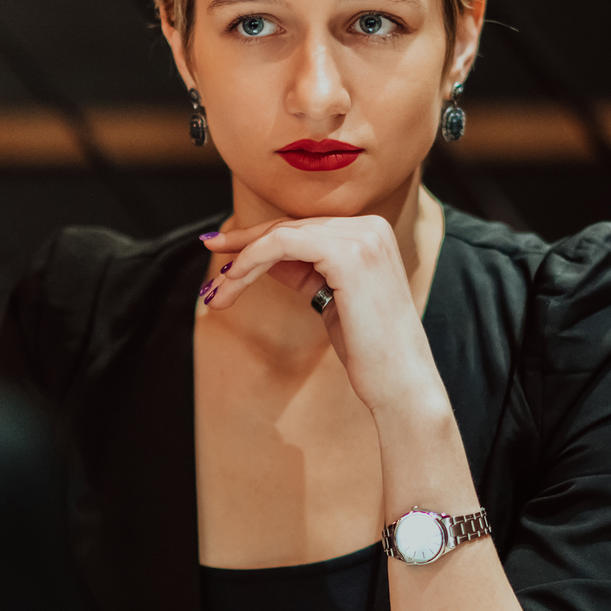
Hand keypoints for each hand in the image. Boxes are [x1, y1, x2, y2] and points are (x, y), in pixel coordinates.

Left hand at [201, 216, 439, 417]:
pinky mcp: (347, 254)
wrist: (400, 384)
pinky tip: (235, 282)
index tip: (225, 249)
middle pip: (290, 226)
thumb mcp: (329, 297)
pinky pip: (282, 245)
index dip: (260, 236)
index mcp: (372, 233)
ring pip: (281, 235)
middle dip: (244, 243)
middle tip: (210, 251)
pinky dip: (252, 262)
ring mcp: (361, 237)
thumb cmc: (368, 349)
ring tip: (219, 292)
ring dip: (242, 262)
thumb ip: (301, 269)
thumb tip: (259, 254)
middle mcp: (370, 227)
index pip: (304, 227)